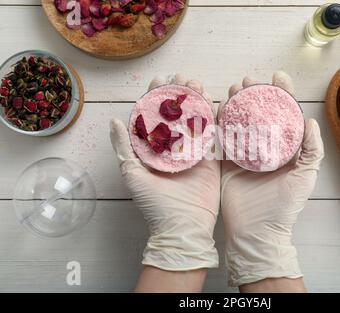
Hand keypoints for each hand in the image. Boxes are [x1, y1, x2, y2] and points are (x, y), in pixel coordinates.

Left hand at [110, 74, 219, 272]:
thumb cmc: (154, 204)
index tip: (160, 79)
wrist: (183, 227)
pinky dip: (214, 117)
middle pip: (176, 114)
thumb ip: (124, 148)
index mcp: (153, 149)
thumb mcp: (133, 175)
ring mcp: (193, 152)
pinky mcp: (211, 159)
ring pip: (195, 119)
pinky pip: (213, 134)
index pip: (153, 116)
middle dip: (179, 94)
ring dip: (196, 101)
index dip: (155, 96)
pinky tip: (213, 101)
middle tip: (183, 79)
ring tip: (197, 85)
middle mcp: (173, 148)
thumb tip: (113, 121)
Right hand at [219, 71, 324, 288]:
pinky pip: (222, 137)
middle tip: (248, 80)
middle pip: (258, 113)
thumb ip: (311, 150)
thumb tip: (310, 120)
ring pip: (239, 121)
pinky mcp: (226, 162)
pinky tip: (218, 106)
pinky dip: (219, 121)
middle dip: (254, 93)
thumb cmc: (284, 207)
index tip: (278, 76)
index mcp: (283, 149)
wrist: (256, 232)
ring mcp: (243, 154)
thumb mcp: (305, 177)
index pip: (284, 114)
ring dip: (236, 102)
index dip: (282, 94)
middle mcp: (263, 148)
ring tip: (233, 88)